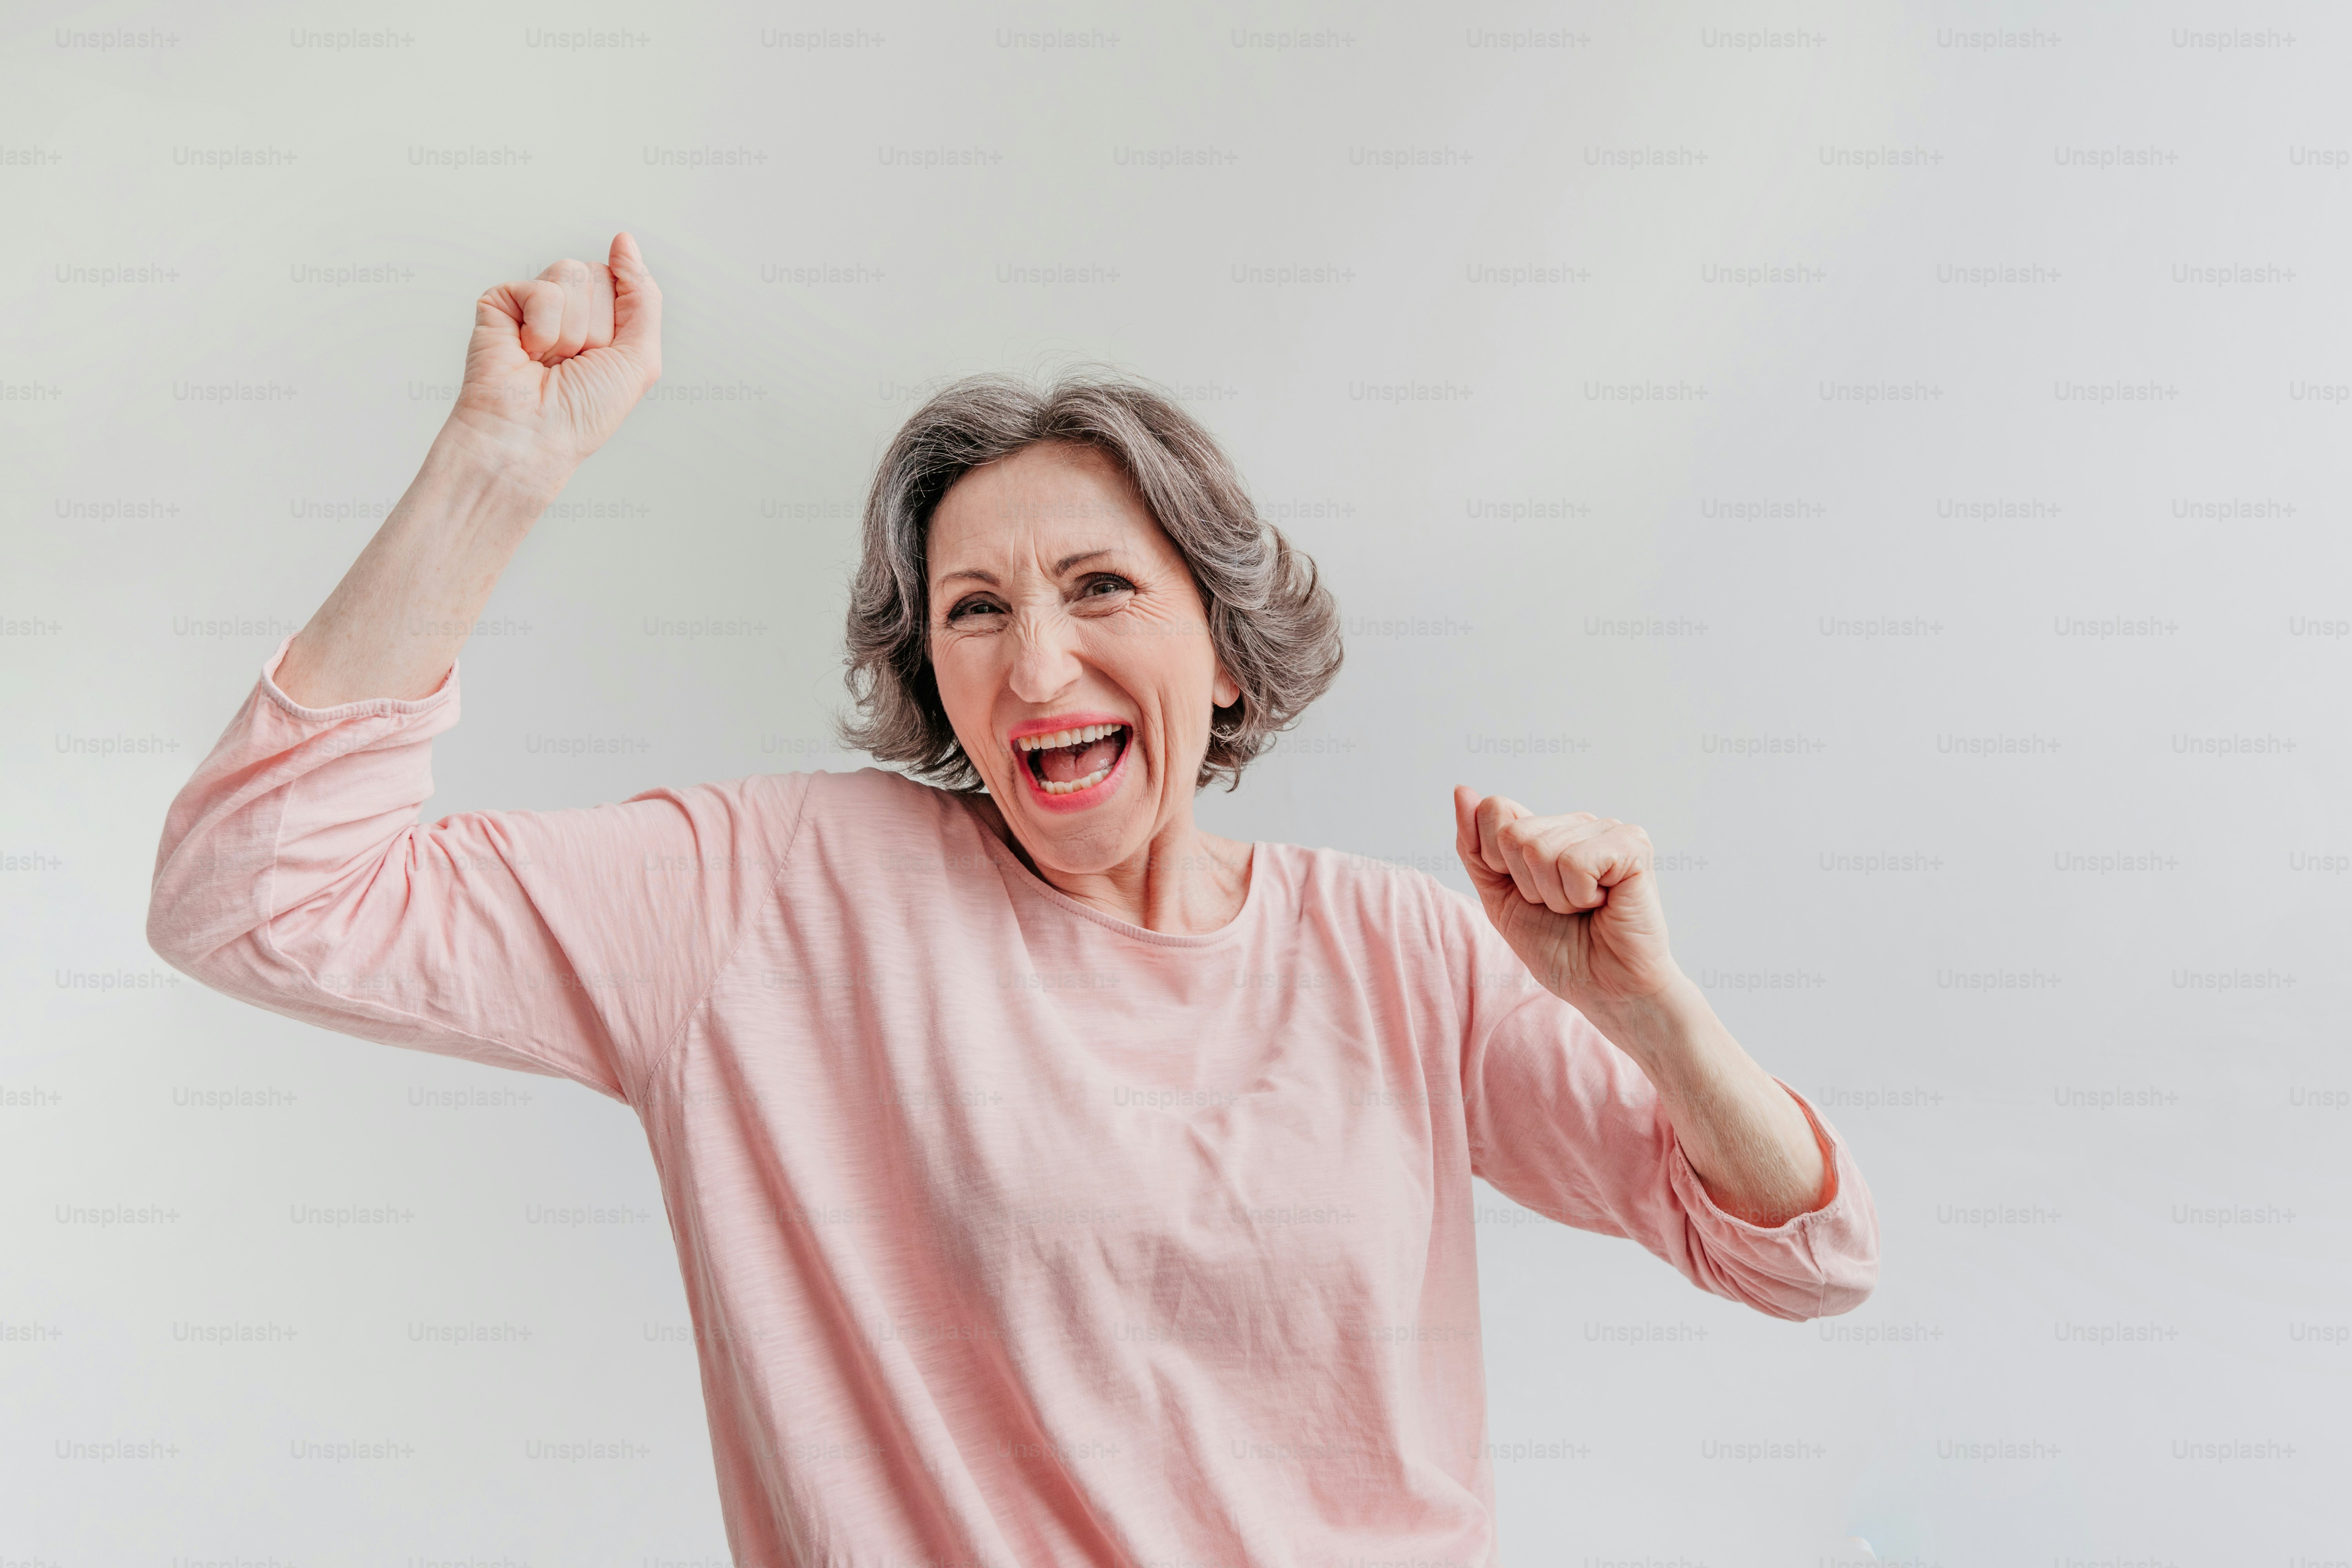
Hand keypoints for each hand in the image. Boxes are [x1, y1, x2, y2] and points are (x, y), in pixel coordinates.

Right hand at [443, 231, 663, 479]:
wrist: (534, 436)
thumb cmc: (583, 411)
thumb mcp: (640, 356)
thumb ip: (642, 294)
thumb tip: (625, 240)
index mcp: (602, 317)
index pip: (623, 280)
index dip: (619, 321)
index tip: (603, 355)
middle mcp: (569, 306)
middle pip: (598, 274)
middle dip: (596, 328)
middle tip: (573, 363)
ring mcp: (533, 301)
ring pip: (571, 275)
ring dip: (571, 331)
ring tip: (549, 361)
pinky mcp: (501, 300)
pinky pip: (541, 290)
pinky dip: (542, 329)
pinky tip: (526, 352)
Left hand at [1452, 785, 1681, 1013]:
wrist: (1604, 989)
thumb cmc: (1559, 947)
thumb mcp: (1500, 898)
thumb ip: (1475, 847)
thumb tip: (1461, 791)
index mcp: (1547, 829)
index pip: (1492, 810)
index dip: (1496, 861)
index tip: (1526, 893)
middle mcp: (1578, 822)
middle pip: (1512, 834)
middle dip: (1527, 885)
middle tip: (1561, 908)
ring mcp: (1608, 829)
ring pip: (1540, 849)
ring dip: (1555, 897)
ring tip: (1583, 909)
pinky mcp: (1633, 846)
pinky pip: (1574, 862)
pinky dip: (1579, 896)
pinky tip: (1602, 904)